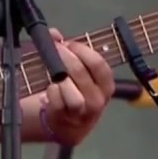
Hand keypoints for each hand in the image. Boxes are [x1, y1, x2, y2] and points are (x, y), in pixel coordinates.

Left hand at [40, 29, 115, 145]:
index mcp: (106, 86)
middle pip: (81, 73)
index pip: (99, 65)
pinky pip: (57, 102)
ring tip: (54, 72)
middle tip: (56, 49)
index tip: (69, 43)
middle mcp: (98, 100)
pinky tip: (51, 88)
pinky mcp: (65, 119)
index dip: (82, 50)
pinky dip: (52, 92)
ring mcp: (82, 113)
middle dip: (65, 58)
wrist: (68, 124)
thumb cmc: (76, 91)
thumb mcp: (80, 73)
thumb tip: (54, 34)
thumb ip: (68, 50)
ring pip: (72, 93)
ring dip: (60, 78)